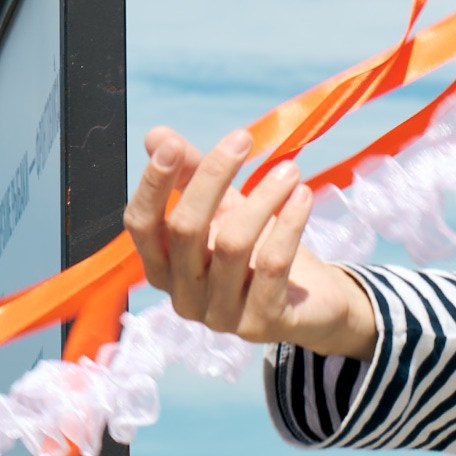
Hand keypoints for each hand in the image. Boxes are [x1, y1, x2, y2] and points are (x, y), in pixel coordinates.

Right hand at [122, 126, 378, 358]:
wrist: (313, 305)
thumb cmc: (259, 252)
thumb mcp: (225, 210)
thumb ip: (190, 175)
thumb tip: (155, 135)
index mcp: (164, 268)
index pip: (141, 226)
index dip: (151, 185)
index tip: (172, 145)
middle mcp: (184, 295)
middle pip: (185, 230)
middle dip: (212, 178)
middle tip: (242, 139)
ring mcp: (221, 315)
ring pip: (232, 246)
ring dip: (262, 198)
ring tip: (290, 169)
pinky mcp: (261, 321)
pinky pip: (272, 265)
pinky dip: (288, 224)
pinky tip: (303, 196)